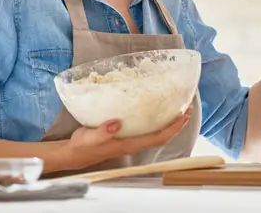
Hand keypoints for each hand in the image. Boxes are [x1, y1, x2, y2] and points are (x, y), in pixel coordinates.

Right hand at [63, 106, 192, 170]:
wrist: (74, 153)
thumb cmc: (83, 146)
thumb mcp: (89, 137)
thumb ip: (103, 131)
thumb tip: (117, 123)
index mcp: (129, 144)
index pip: (158, 137)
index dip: (173, 127)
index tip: (184, 114)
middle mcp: (134, 143)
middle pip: (162, 135)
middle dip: (177, 123)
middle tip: (186, 107)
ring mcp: (131, 140)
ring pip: (156, 133)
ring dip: (169, 122)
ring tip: (176, 107)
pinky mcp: (126, 136)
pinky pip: (147, 129)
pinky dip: (156, 120)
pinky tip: (155, 110)